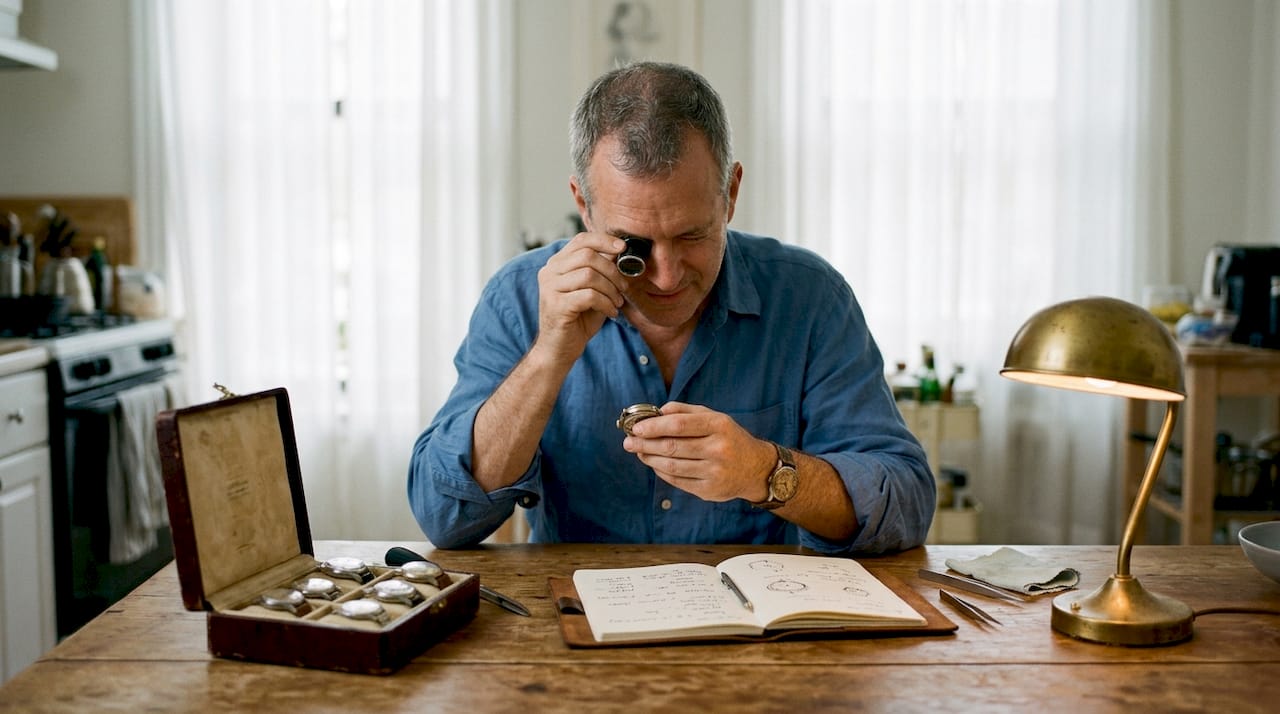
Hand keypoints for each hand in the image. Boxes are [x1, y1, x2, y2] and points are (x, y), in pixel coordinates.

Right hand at [532, 231, 627, 364]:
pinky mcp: (556, 305)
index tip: (622, 248)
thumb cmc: (578, 319)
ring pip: (589, 275)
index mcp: (556, 265)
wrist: (559, 349)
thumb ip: (601, 271)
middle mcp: (549, 272)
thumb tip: (618, 252)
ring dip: (611, 289)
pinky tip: (611, 312)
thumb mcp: (591, 290)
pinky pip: (589, 295)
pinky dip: (606, 303)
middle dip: (612, 271)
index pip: (580, 240)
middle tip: (623, 287)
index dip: (603, 240)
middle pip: (587, 256)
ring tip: (617, 302)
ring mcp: (550, 288)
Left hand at [622, 402, 776, 501]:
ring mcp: (715, 472)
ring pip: (672, 466)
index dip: (654, 426)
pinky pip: (678, 481)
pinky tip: (654, 464)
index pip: (679, 424)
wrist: (755, 468)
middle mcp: (719, 449)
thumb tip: (655, 412)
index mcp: (719, 426)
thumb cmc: (728, 438)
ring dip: (650, 459)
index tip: (636, 427)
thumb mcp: (714, 417)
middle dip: (645, 444)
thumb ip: (685, 411)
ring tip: (639, 452)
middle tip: (628, 441)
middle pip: (672, 447)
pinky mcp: (710, 490)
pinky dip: (661, 472)